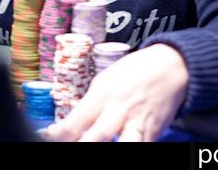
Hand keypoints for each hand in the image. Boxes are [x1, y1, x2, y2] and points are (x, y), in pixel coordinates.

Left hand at [46, 43, 187, 141]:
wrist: (170, 67)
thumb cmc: (133, 72)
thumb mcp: (105, 80)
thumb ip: (89, 104)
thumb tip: (69, 127)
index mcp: (103, 93)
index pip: (76, 120)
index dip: (59, 134)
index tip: (47, 138)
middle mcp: (118, 109)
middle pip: (96, 137)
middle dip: (81, 145)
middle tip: (66, 148)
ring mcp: (137, 123)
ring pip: (124, 145)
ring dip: (107, 149)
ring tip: (93, 152)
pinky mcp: (153, 133)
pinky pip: (140, 146)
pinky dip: (130, 148)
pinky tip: (121, 146)